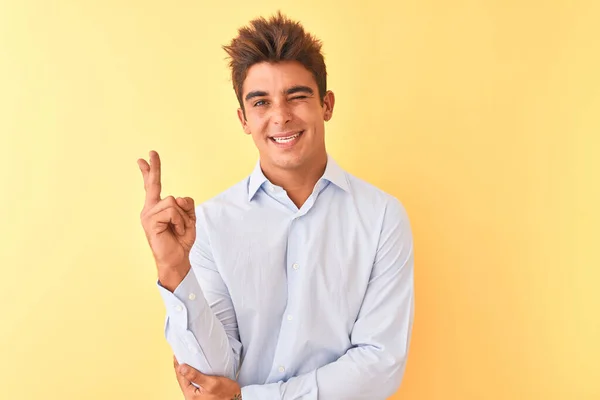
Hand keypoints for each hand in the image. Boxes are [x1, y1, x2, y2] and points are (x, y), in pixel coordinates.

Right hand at [138, 150, 195, 290]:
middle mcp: (150, 208)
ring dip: (182, 216)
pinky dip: (180, 221)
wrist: (176, 258)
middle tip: (153, 152)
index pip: (152, 186)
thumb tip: (178, 197)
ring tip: (179, 228)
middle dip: (154, 167)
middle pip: (153, 184)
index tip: (144, 158)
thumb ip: (186, 205)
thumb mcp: (189, 218)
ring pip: (173, 201)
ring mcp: (148, 214)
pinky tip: (176, 230)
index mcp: (157, 207)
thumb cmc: (181, 240)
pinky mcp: (150, 221)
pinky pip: (172, 211)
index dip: (150, 171)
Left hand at [173, 356, 241, 399]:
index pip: (180, 377)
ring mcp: (196, 395)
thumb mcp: (211, 383)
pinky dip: (193, 373)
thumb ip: (195, 376)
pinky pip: (193, 381)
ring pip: (187, 380)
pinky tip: (195, 368)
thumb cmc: (226, 394)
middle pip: (182, 378)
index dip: (178, 364)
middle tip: (181, 354)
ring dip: (187, 370)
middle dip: (181, 366)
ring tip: (186, 359)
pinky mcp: (201, 392)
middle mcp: (191, 396)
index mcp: (190, 395)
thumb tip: (182, 368)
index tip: (177, 354)